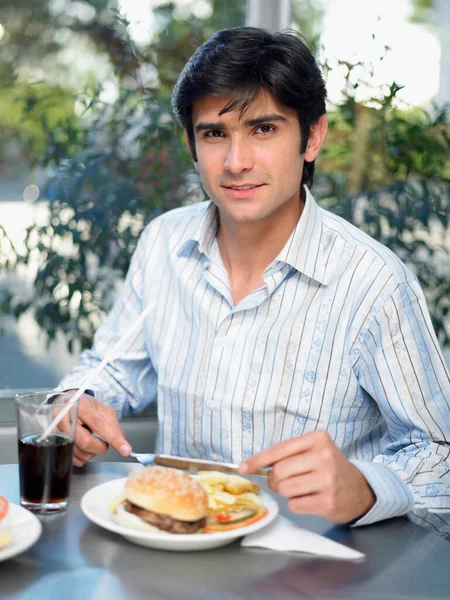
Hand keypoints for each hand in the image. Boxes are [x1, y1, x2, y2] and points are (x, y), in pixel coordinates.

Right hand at [58, 392, 131, 466]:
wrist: (68, 403)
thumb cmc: (87, 407)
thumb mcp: (104, 411)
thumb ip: (114, 428)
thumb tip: (124, 447)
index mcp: (80, 405)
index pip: (98, 425)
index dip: (113, 439)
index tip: (125, 450)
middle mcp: (65, 416)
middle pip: (86, 442)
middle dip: (100, 447)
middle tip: (105, 444)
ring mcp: (56, 429)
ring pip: (79, 452)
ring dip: (92, 452)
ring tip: (92, 439)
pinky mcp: (53, 440)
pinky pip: (72, 458)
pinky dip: (82, 456)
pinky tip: (83, 445)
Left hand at [239, 430, 374, 523]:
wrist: (360, 490)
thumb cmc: (329, 468)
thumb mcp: (313, 451)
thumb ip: (287, 454)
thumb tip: (251, 465)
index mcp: (317, 439)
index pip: (278, 450)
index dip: (257, 460)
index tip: (242, 468)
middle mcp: (324, 457)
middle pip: (279, 471)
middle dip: (276, 479)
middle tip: (285, 481)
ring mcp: (327, 480)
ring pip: (285, 489)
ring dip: (287, 492)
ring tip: (301, 489)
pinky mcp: (328, 502)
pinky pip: (294, 505)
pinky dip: (296, 504)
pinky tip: (310, 499)